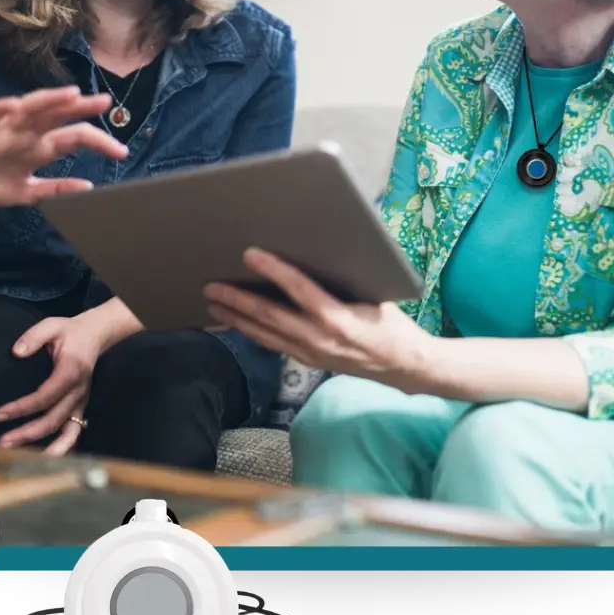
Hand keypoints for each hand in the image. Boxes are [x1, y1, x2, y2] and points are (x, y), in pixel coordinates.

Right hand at [0, 86, 126, 205]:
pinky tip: (16, 105)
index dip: (99, 142)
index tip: (122, 151)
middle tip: (105, 102)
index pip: (76, 137)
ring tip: (70, 94)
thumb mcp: (29, 192)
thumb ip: (57, 189)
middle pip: (58, 114)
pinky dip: (2, 109)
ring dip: (49, 99)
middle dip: (82, 107)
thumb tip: (88, 188)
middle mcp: (27, 133)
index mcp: (40, 147)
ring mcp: (5, 130)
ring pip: (30, 108)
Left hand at [0, 311, 106, 455]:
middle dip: (28, 434)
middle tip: (3, 442)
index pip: (46, 396)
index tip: (0, 414)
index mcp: (71, 370)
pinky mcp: (81, 406)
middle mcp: (79, 390)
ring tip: (27, 461)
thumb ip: (33, 337)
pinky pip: (74, 432)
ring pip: (69, 432)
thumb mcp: (51, 325)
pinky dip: (63, 448)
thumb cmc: (70, 331)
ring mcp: (82, 400)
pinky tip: (46, 459)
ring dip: (48, 449)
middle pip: (54, 419)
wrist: (95, 335)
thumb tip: (16, 352)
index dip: (22, 408)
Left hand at [203, 247, 433, 391]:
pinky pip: (272, 344)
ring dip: (236, 318)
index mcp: (339, 319)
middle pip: (269, 316)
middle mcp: (319, 339)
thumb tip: (317, 248)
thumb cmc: (391, 323)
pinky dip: (251, 332)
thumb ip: (344, 280)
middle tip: (210, 285)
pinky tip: (236, 323)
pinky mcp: (307, 361)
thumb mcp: (375, 295)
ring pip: (264, 334)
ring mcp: (310, 353)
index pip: (299, 289)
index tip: (250, 253)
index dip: (273, 269)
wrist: (403, 365)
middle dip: (237, 299)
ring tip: (212, 304)